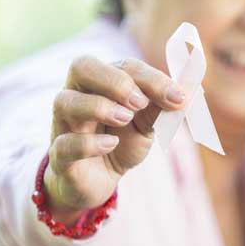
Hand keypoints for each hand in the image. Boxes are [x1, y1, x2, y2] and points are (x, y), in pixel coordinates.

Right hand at [44, 56, 184, 223]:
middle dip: (115, 81)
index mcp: (103, 82)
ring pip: (65, 101)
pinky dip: (89, 143)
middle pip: (81, 67)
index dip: (152, 78)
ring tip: (126, 118)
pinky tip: (111, 145)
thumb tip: (185, 94)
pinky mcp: (60, 156)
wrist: (101, 179)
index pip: (124, 65)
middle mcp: (78, 95)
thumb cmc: (122, 141)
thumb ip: (160, 106)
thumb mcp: (147, 123)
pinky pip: (64, 144)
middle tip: (140, 102)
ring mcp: (64, 124)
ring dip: (100, 107)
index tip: (177, 96)